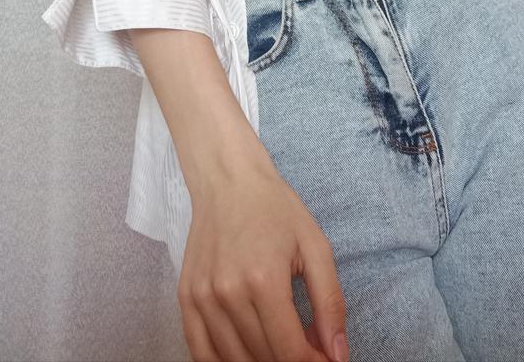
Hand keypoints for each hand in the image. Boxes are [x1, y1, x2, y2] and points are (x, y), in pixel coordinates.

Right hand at [178, 165, 349, 361]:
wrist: (228, 179)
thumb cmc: (274, 208)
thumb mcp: (316, 246)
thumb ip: (330, 303)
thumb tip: (337, 354)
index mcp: (264, 280)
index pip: (290, 353)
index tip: (325, 359)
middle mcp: (228, 293)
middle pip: (263, 359)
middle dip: (292, 361)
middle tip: (308, 346)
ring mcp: (202, 297)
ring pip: (234, 360)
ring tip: (281, 343)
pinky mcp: (186, 297)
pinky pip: (200, 352)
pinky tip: (247, 354)